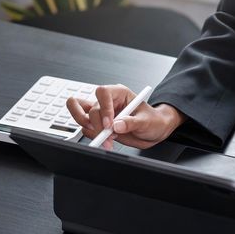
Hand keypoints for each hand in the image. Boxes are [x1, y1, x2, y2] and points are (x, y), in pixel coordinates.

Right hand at [67, 84, 186, 149]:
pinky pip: (86, 128)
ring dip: (91, 130)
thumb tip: (117, 125)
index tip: (110, 123)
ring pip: (81, 114)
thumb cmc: (153, 120)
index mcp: (120, 93)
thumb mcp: (146, 121)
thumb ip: (131, 123)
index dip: (104, 107)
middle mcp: (108, 102)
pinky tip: (107, 140)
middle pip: (92, 108)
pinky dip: (93, 137)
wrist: (153, 132)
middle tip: (107, 135)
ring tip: (106, 140)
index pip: (103, 92)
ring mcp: (102, 114)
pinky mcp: (99, 125)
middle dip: (98, 125)